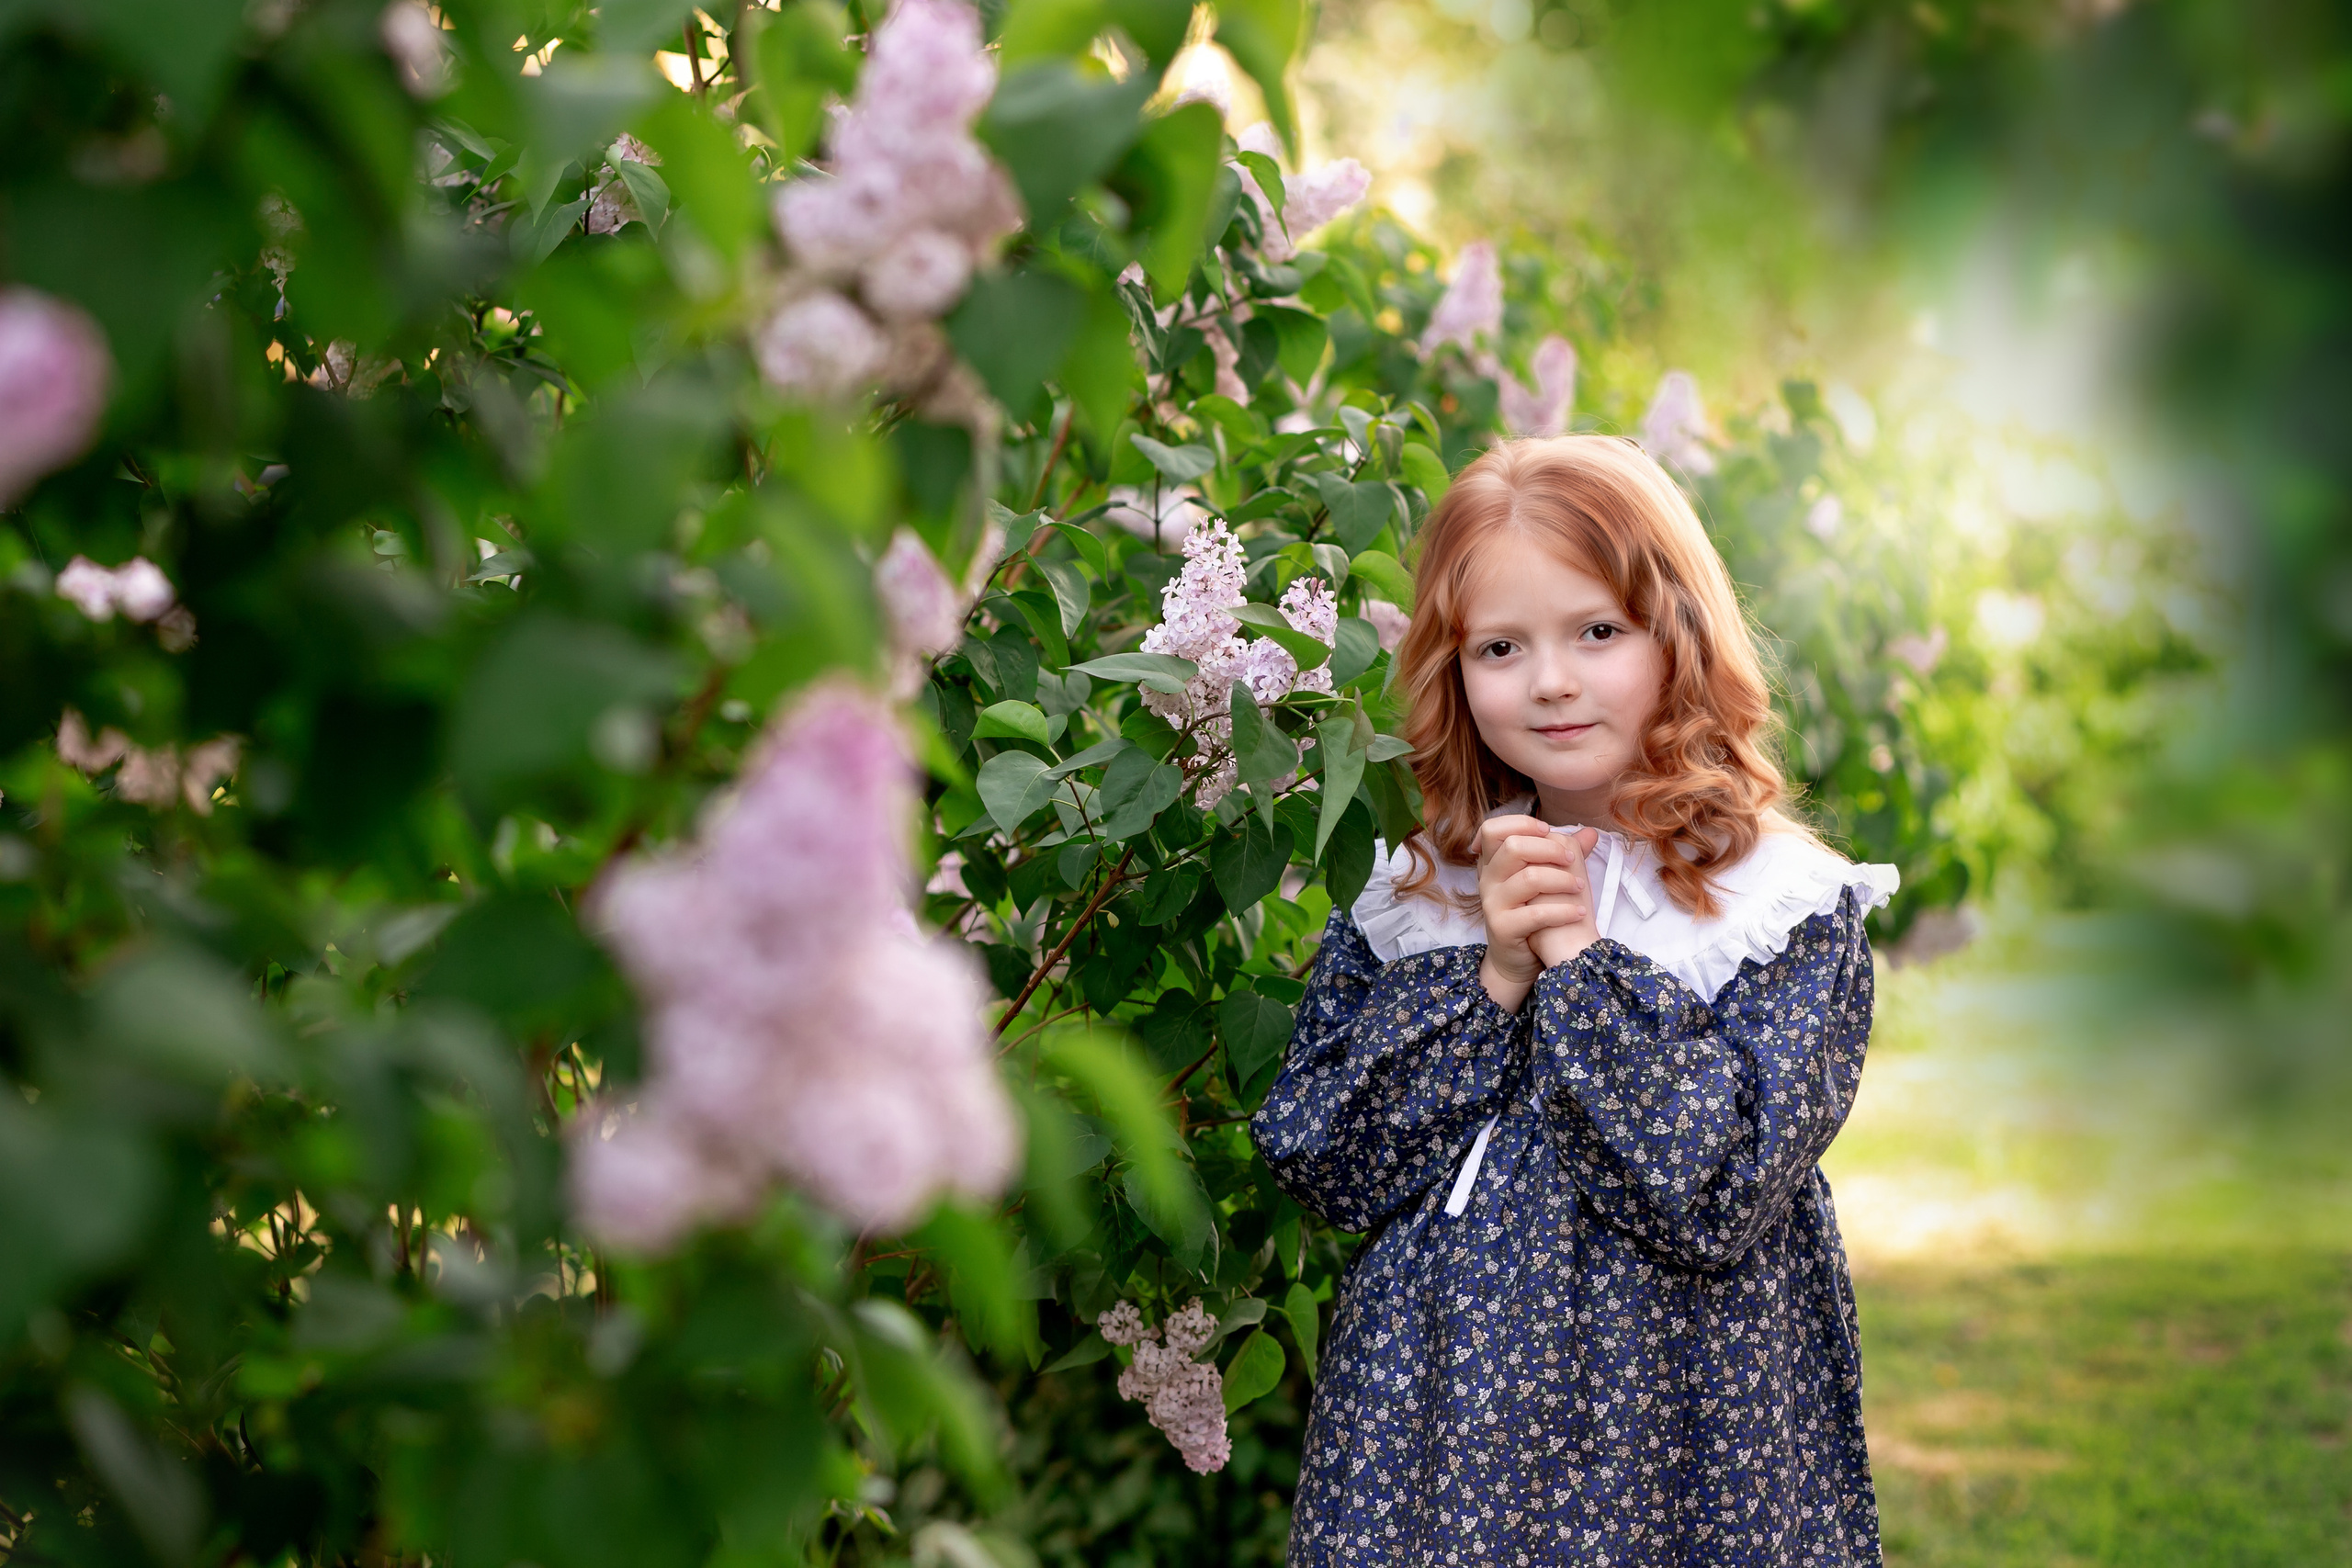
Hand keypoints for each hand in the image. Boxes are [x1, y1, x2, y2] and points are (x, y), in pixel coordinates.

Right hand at [1475, 817, 1598, 1010]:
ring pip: (1529, 878)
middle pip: (1512, 846)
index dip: (1521, 823)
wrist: (1516, 959)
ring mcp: (1492, 904)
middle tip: (1570, 860)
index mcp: (1492, 862)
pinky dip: (1564, 911)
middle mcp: (1487, 880)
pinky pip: (1537, 914)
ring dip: (1563, 880)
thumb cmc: (1531, 913)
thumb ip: (1562, 854)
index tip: (1547, 830)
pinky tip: (1579, 913)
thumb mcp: (1542, 880)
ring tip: (1580, 887)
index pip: (1493, 828)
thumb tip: (1590, 832)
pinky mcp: (1502, 928)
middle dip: (1549, 849)